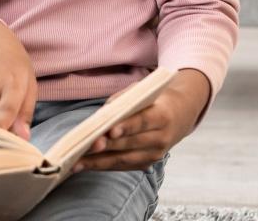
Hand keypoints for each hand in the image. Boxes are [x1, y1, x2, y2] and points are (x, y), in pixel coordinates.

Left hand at [73, 68, 210, 172]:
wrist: (180, 115)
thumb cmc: (153, 99)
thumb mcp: (140, 92)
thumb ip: (120, 102)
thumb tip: (98, 118)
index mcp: (162, 116)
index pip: (141, 122)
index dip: (125, 127)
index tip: (109, 131)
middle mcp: (162, 138)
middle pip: (130, 144)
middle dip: (106, 147)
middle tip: (84, 148)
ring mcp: (156, 154)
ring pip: (124, 160)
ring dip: (99, 163)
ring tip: (77, 162)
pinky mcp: (148, 164)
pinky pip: (124, 166)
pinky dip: (104, 166)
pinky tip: (86, 165)